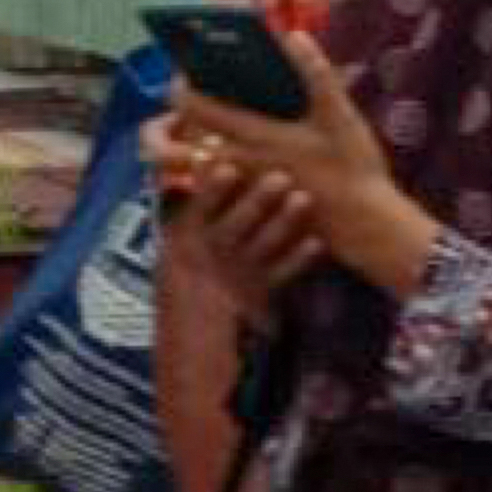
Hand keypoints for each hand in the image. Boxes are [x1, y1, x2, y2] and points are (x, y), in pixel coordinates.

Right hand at [162, 165, 327, 326]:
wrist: (192, 333)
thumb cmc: (187, 271)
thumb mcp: (175, 241)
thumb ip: (190, 203)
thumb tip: (205, 158)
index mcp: (186, 236)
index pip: (200, 208)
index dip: (214, 189)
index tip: (228, 167)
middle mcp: (211, 253)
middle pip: (235, 224)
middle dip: (257, 200)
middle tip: (280, 177)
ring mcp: (237, 272)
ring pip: (261, 245)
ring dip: (283, 222)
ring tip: (303, 199)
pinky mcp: (260, 291)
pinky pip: (281, 273)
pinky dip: (299, 259)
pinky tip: (317, 243)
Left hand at [165, 34, 441, 297]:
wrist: (362, 224)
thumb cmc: (352, 168)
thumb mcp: (340, 115)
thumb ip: (316, 73)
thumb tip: (293, 37)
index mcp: (252, 135)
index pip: (191, 107)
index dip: (180, 86)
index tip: (186, 73)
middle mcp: (235, 162)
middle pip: (176, 142)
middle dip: (171, 123)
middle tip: (191, 105)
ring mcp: (239, 187)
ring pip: (193, 163)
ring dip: (193, 144)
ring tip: (213, 127)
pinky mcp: (248, 205)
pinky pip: (213, 184)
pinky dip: (213, 168)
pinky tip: (239, 156)